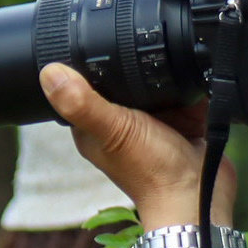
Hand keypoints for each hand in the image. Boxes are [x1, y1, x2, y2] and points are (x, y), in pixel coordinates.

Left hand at [40, 64, 207, 229]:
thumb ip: (82, 103)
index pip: (85, 84)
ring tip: (174, 79)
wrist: (198, 197)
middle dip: (138, 66)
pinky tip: (193, 87)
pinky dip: (191, 90)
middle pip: (124, 80)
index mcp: (93, 126)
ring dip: (167, 78)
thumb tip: (49, 72)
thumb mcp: (113, 129)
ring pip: (156, 85)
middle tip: (149, 64)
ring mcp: (151, 125)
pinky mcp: (179, 124)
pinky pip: (184, 96)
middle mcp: (119, 125)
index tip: (105, 51)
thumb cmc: (152, 172)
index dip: (93, 65)